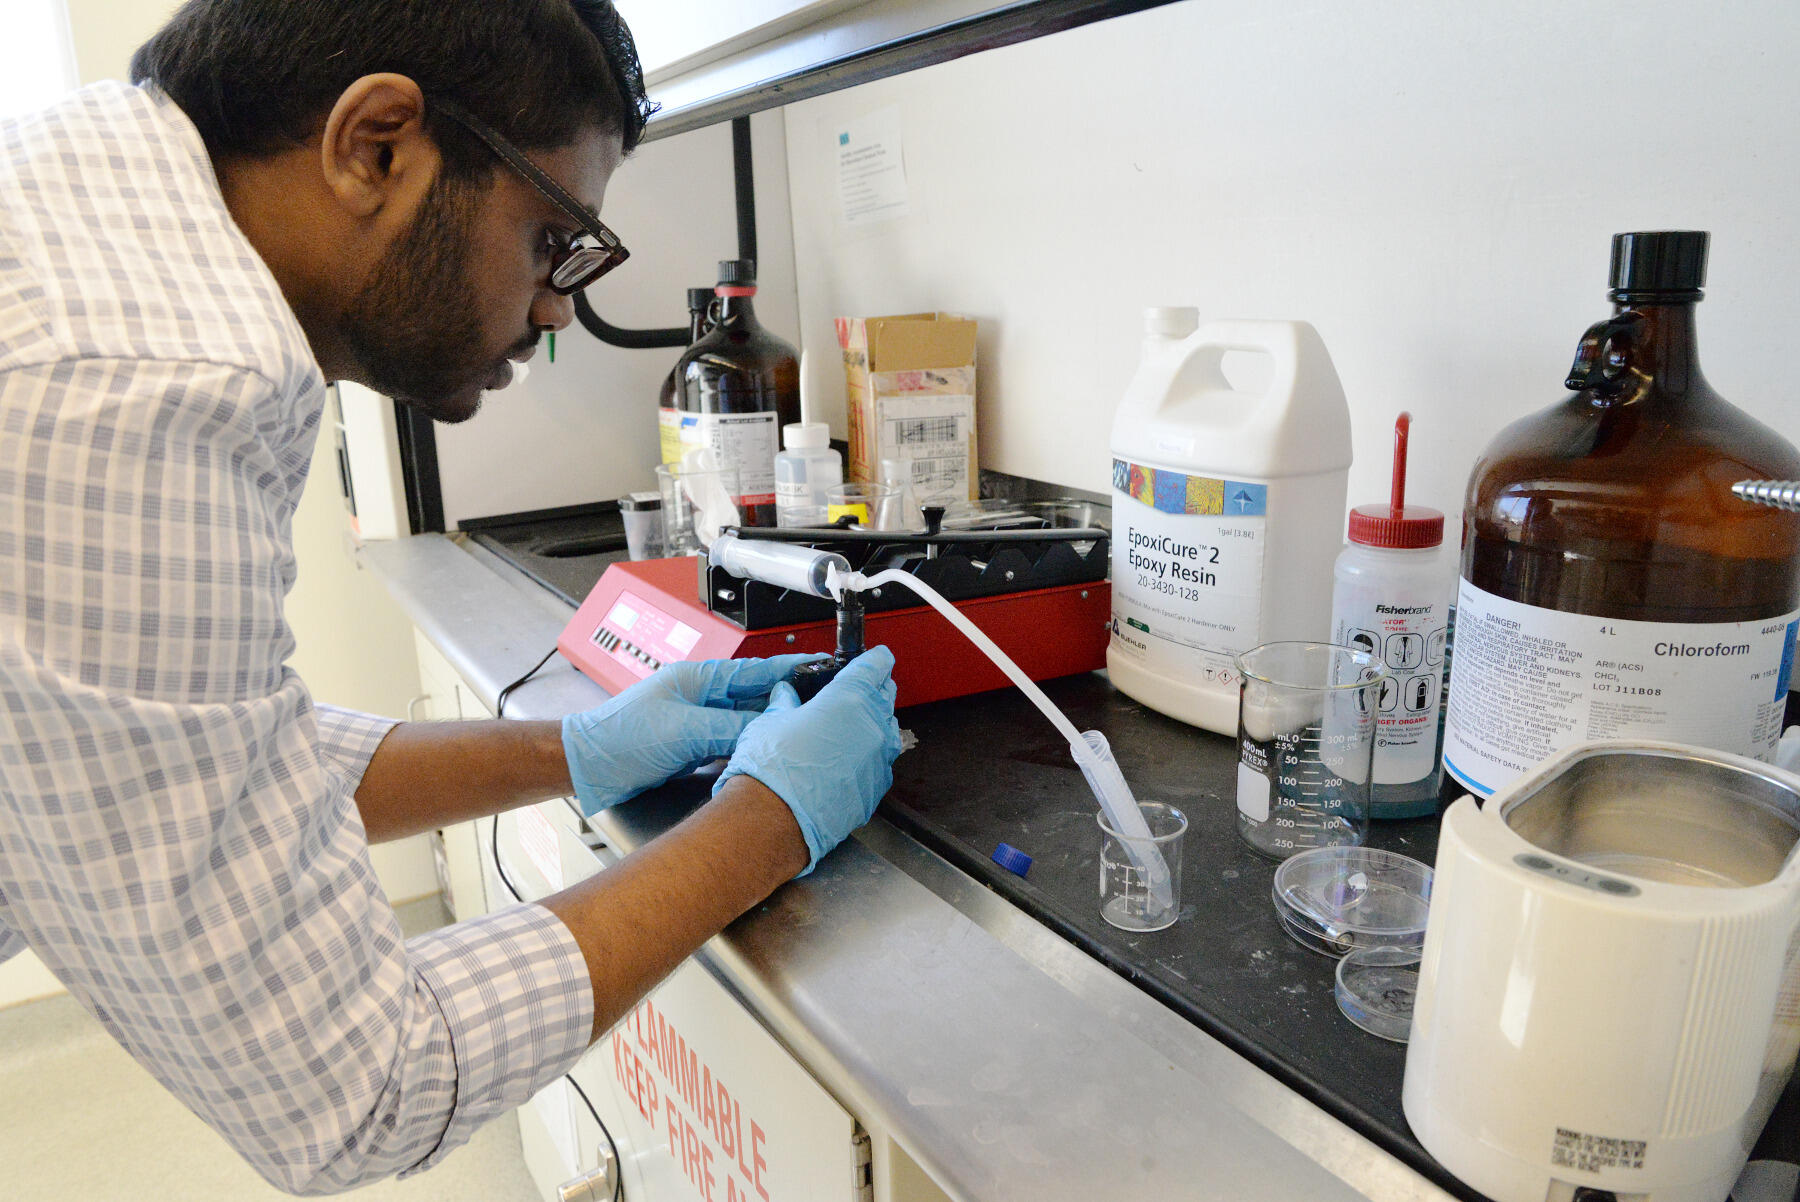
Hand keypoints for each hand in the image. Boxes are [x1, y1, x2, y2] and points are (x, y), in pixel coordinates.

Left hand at [562, 655, 821, 813]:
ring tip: (801, 734)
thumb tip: (768, 731)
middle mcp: (704, 696)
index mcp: (702, 678)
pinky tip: (766, 756)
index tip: (821, 667)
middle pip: (758, 698)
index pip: (758, 670)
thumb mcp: (684, 730)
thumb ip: (729, 728)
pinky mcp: (695, 746)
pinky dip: (750, 750)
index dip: (792, 668)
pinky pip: (733, 744)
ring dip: (770, 729)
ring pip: (747, 724)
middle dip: (788, 703)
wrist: (588, 766)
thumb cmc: (621, 737)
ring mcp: (699, 721)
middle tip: (822, 710)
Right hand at [714, 646, 903, 875]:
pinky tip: (845, 764)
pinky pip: (879, 764)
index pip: (875, 665)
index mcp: (849, 698)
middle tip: (857, 691)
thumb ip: (785, 703)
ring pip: (886, 731)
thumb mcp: (772, 721)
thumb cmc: (773, 769)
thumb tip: (786, 695)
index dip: (875, 658)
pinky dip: (867, 758)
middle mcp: (872, 725)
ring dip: (872, 725)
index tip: (876, 656)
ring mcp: (879, 758)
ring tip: (847, 730)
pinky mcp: (876, 788)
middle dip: (875, 689)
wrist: (774, 818)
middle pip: (885, 695)